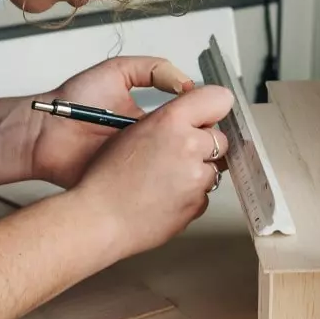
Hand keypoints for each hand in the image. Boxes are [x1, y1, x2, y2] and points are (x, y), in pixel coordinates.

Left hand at [30, 56, 195, 187]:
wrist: (42, 133)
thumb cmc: (72, 101)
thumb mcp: (116, 72)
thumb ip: (152, 69)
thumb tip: (187, 83)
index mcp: (151, 119)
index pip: (188, 121)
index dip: (203, 121)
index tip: (216, 120)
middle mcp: (149, 144)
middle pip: (188, 148)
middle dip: (200, 148)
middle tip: (209, 145)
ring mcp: (139, 166)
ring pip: (175, 171)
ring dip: (184, 167)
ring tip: (193, 161)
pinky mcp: (127, 185)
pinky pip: (151, 189)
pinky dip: (162, 186)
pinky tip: (169, 177)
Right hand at [72, 84, 233, 258]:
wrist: (99, 219)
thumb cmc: (105, 178)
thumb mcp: (132, 131)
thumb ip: (168, 120)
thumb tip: (189, 118)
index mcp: (170, 122)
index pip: (218, 99)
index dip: (213, 106)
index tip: (209, 113)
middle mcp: (188, 147)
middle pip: (219, 138)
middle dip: (204, 144)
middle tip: (177, 152)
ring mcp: (196, 178)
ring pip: (213, 168)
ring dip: (197, 171)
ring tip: (164, 178)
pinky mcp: (197, 204)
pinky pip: (203, 195)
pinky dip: (190, 195)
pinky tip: (164, 195)